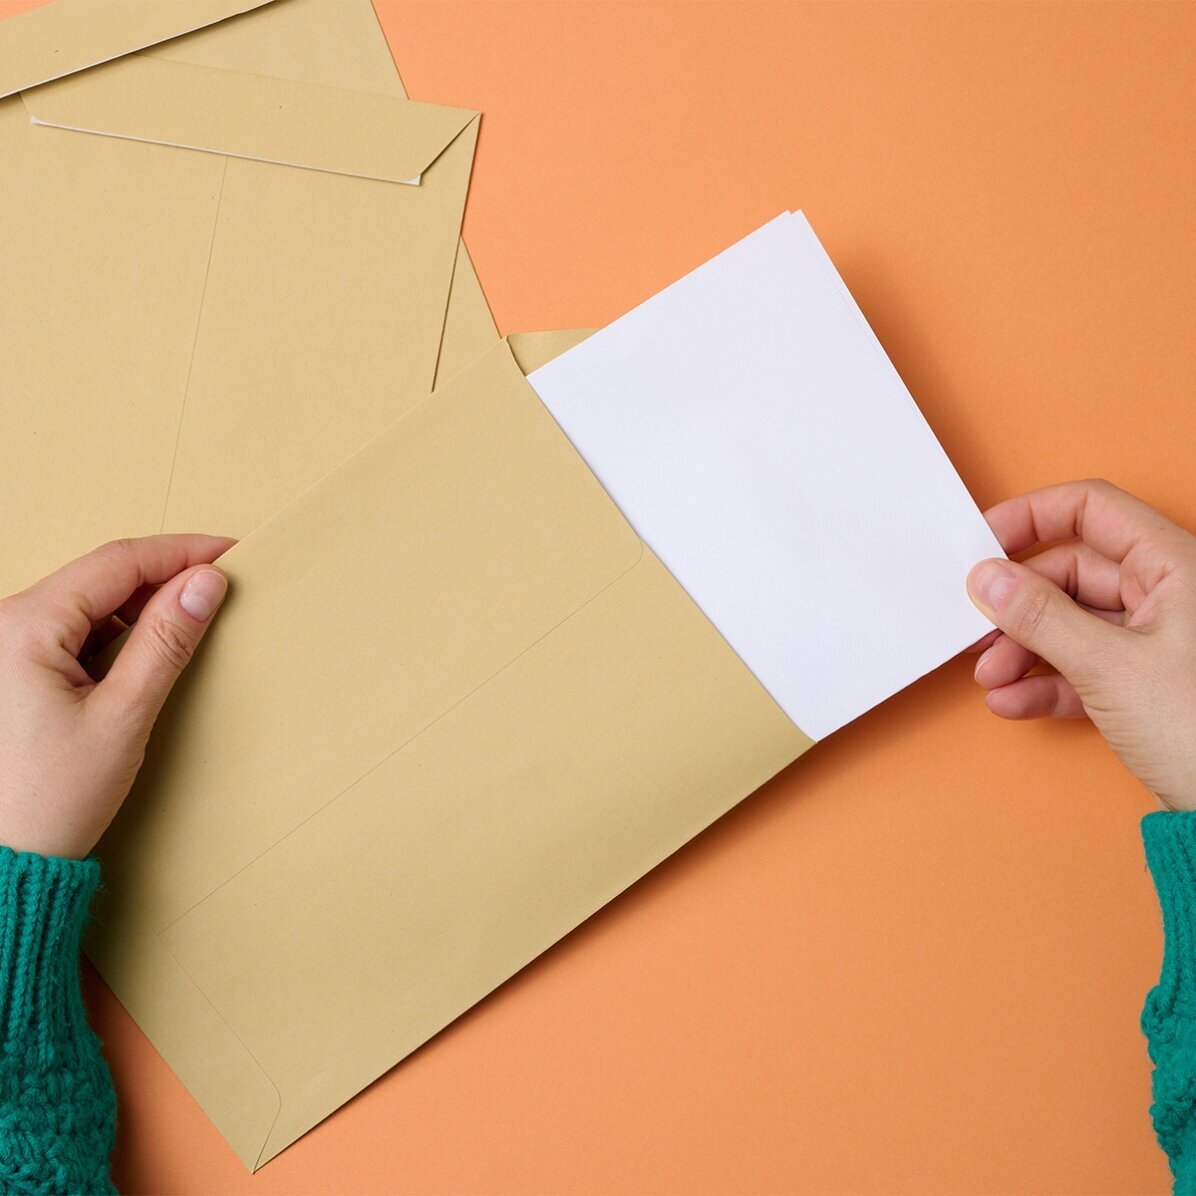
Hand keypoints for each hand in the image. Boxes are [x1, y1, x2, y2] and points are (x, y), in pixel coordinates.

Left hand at [0, 535, 233, 858]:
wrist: (1, 862)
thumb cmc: (48, 799)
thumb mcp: (122, 716)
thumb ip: (167, 642)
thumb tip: (206, 584)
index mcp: (23, 625)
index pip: (117, 562)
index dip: (181, 552)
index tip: (230, 553)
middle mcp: (4, 624)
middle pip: (100, 576)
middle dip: (164, 577)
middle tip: (222, 588)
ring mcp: (4, 646)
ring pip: (88, 602)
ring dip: (141, 606)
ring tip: (192, 620)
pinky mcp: (11, 668)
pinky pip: (71, 630)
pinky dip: (115, 633)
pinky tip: (147, 650)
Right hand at [967, 479, 1195, 811]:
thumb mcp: (1109, 667)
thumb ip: (1041, 616)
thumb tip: (987, 578)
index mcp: (1174, 567)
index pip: (1092, 510)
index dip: (1032, 518)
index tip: (982, 544)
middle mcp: (1167, 596)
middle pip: (1070, 574)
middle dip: (1017, 605)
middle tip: (976, 628)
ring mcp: (1156, 642)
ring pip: (1070, 624)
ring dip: (1022, 649)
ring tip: (990, 676)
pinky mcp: (1144, 685)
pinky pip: (1081, 668)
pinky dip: (1043, 683)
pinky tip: (1012, 701)